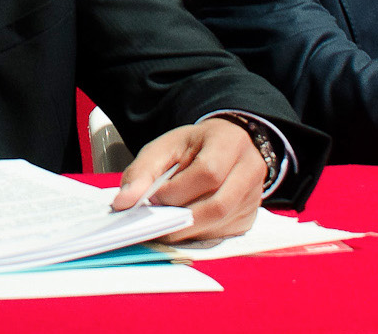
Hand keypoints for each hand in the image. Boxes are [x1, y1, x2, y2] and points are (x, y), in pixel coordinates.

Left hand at [108, 119, 265, 240]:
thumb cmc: (194, 146)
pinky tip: (183, 227)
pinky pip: (224, 234)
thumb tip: (123, 203)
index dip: (178, 190)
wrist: (225, 145)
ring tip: (164, 226)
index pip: (208, 172)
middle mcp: (251, 170)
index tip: (153, 197)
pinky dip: (198, 235)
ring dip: (188, 231)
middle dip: (181, 218)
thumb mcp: (165, 147)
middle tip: (155, 221)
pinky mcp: (250, 217)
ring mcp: (255, 197)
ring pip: (222, 223)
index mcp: (230, 143)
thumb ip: (142, 172)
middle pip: (218, 205)